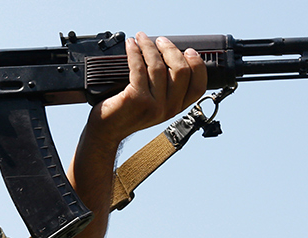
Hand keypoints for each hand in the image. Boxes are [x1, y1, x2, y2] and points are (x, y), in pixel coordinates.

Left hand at [87, 33, 207, 145]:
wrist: (108, 130)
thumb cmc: (129, 113)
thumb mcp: (155, 103)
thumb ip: (166, 87)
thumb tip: (170, 54)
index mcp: (176, 109)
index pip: (198, 86)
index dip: (197, 65)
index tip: (189, 51)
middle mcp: (169, 109)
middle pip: (181, 71)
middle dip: (171, 50)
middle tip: (160, 40)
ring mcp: (154, 105)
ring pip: (158, 66)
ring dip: (149, 47)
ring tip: (141, 38)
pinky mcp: (136, 99)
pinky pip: (138, 68)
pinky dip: (134, 52)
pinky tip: (131, 45)